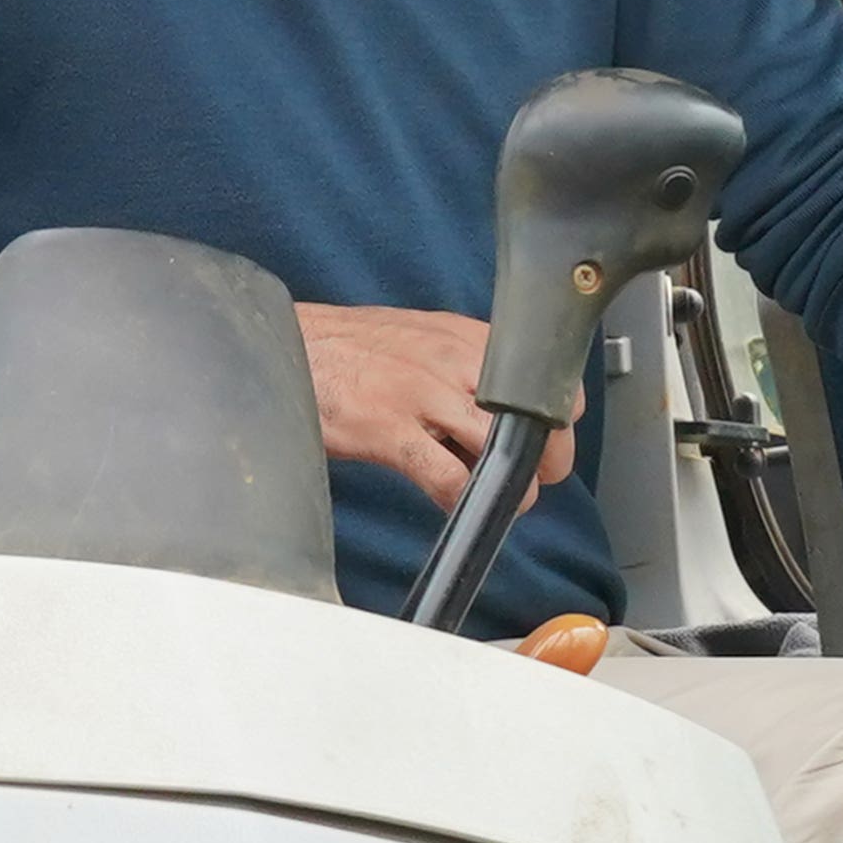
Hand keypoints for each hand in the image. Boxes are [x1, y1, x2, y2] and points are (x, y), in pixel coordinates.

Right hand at [297, 302, 573, 512]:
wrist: (286, 344)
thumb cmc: (348, 348)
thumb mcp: (419, 337)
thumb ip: (463, 363)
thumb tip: (498, 405)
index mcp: (464, 336)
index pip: (545, 375)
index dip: (556, 417)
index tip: (547, 438)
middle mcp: (453, 360)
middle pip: (535, 416)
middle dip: (546, 458)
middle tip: (535, 477)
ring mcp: (422, 395)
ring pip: (501, 448)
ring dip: (515, 486)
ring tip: (506, 499)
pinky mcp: (390, 430)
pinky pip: (448, 478)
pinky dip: (463, 501)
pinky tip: (458, 506)